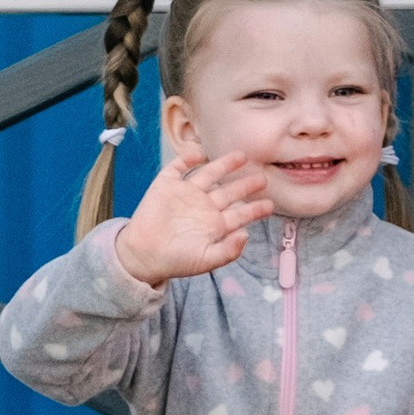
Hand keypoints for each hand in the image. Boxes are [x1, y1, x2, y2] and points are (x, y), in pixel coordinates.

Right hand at [112, 148, 275, 286]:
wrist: (142, 255)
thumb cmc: (175, 261)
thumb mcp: (206, 261)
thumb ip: (228, 251)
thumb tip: (246, 235)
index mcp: (215, 224)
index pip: (240, 214)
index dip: (256, 209)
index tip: (271, 205)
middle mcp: (203, 206)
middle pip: (229, 191)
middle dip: (246, 184)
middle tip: (263, 177)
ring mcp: (185, 194)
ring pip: (208, 174)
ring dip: (224, 165)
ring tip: (241, 156)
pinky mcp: (166, 186)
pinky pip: (178, 168)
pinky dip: (187, 159)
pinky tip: (199, 153)